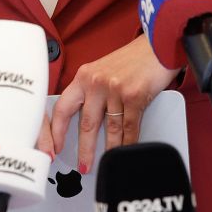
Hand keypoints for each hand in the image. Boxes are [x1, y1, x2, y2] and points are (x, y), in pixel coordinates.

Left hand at [44, 35, 175, 171]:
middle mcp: (96, 82)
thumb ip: (92, 90)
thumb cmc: (131, 59)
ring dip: (109, 149)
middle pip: (86, 123)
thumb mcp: (103, 70)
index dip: (57, 131)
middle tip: (83, 165)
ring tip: (106, 162)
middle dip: (84, 149)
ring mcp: (115, 89)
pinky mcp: (134, 96)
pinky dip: (128, 141)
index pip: (63, 107)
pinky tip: (126, 150)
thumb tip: (84, 119)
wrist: (157, 46)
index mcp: (84, 76)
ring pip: (109, 128)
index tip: (55, 147)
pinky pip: (129, 126)